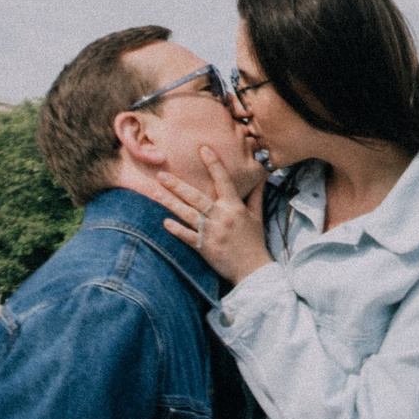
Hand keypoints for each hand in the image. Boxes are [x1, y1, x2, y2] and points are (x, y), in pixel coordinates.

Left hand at [158, 147, 274, 284]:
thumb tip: (262, 174)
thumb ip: (255, 193)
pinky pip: (189, 237)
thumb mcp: (256, 215)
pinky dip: (177, 230)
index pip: (223, 180)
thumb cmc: (254, 241)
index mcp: (235, 207)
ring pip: (188, 215)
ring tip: (156, 193)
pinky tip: (165, 222)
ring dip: (171, 204)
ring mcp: (213, 233)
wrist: (254, 270)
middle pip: (197, 198)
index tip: (203, 149)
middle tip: (161, 175)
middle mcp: (223, 217)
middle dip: (178, 186)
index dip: (213, 164)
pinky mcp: (206, 248)